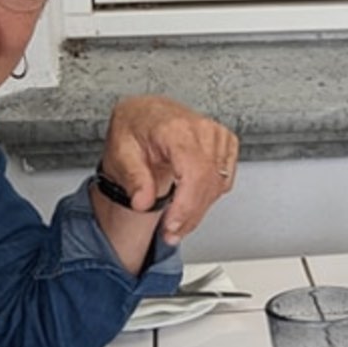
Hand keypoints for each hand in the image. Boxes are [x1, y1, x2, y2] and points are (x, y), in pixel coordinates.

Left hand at [98, 94, 237, 244]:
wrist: (146, 114)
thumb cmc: (135, 128)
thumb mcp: (120, 152)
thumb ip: (133, 178)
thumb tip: (143, 202)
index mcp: (175, 128)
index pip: (194, 172)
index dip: (186, 205)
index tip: (172, 225)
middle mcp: (201, 129)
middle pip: (208, 182)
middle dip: (190, 215)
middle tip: (170, 232)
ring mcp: (217, 135)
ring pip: (218, 185)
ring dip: (198, 210)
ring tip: (175, 219)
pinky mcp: (226, 143)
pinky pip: (225, 180)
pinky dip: (209, 197)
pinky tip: (190, 199)